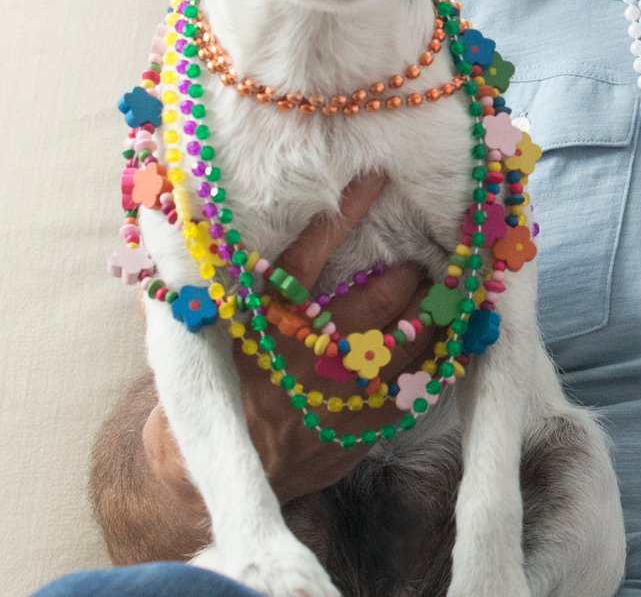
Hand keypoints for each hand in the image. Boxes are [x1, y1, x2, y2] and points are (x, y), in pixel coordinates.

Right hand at [142, 173, 428, 503]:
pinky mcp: (367, 423)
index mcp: (265, 327)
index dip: (346, 213)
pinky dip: (444, 352)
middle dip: (410, 269)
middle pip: (381, 295)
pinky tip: (457, 333)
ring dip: (435, 306)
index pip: (308, 256)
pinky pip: (423, 380)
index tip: (377, 178)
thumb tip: (176, 220)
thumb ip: (204, 282)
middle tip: (421, 257)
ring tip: (446, 288)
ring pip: (412, 334)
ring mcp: (343, 393)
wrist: (223, 468)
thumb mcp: (205, 334)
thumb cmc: (220, 387)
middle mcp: (308, 355)